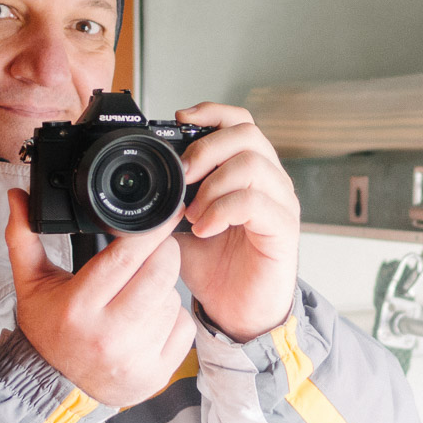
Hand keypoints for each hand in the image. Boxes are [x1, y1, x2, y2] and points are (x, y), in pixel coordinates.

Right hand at [4, 188, 195, 406]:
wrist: (54, 387)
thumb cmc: (48, 331)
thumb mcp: (32, 284)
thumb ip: (24, 237)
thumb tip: (18, 196)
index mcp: (78, 308)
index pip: (127, 257)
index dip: (152, 231)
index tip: (164, 215)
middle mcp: (109, 336)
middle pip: (162, 273)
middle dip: (165, 252)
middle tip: (155, 249)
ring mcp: (136, 358)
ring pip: (173, 298)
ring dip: (165, 287)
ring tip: (140, 291)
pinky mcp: (157, 374)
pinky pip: (184, 326)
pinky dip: (173, 317)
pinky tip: (150, 318)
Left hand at [173, 103, 299, 342]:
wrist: (237, 311)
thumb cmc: (217, 267)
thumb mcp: (182, 224)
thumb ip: (170, 199)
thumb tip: (138, 183)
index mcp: (247, 171)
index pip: (240, 121)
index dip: (212, 112)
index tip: (180, 122)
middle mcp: (269, 180)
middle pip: (247, 134)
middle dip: (206, 148)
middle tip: (182, 176)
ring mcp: (280, 203)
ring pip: (253, 164)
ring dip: (213, 185)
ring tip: (193, 213)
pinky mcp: (284, 229)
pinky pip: (256, 202)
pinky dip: (223, 210)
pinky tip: (205, 228)